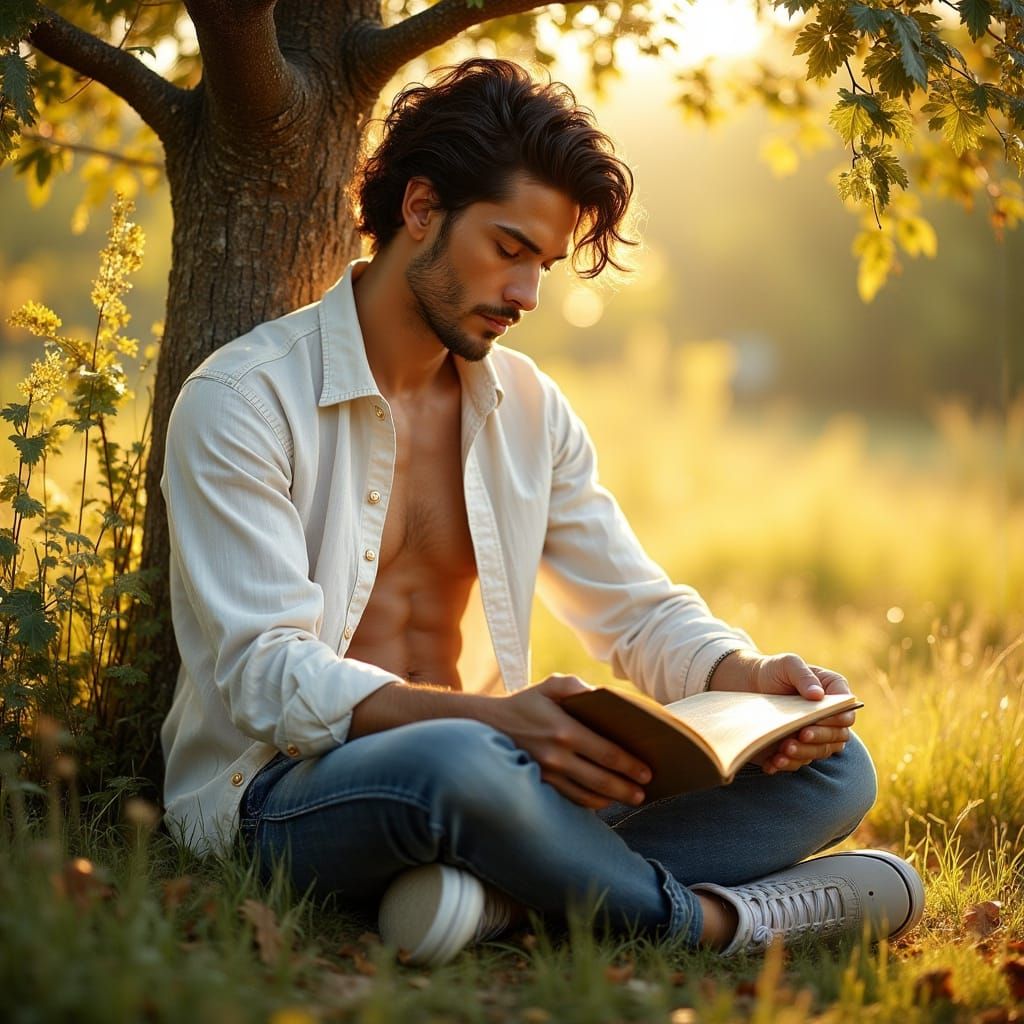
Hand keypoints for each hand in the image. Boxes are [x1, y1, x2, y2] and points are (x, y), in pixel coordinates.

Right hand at [484, 675, 651, 809]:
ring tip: (630, 798)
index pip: (605, 752)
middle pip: (601, 779)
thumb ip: (575, 685)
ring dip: (612, 799)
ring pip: (586, 794)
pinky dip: (590, 803)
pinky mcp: (540, 783)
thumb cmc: (527, 703)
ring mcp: (547, 773)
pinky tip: (604, 801)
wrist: (489, 724)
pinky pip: (570, 799)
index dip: (629, 764)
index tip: (647, 771)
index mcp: (563, 729)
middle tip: (644, 792)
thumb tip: (601, 693)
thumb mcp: (549, 685)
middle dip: (626, 788)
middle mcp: (556, 755)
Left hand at [711, 650, 854, 774]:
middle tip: (800, 735)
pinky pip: (797, 762)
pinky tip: (774, 762)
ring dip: (803, 753)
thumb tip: (818, 695)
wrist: (749, 686)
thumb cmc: (774, 671)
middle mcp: (829, 719)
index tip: (817, 718)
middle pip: (837, 737)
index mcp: (834, 695)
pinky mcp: (797, 749)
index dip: (837, 719)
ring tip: (784, 750)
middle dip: (819, 738)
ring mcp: (814, 736)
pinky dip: (787, 764)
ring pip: (819, 752)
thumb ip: (804, 676)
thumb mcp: (788, 664)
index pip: (846, 713)